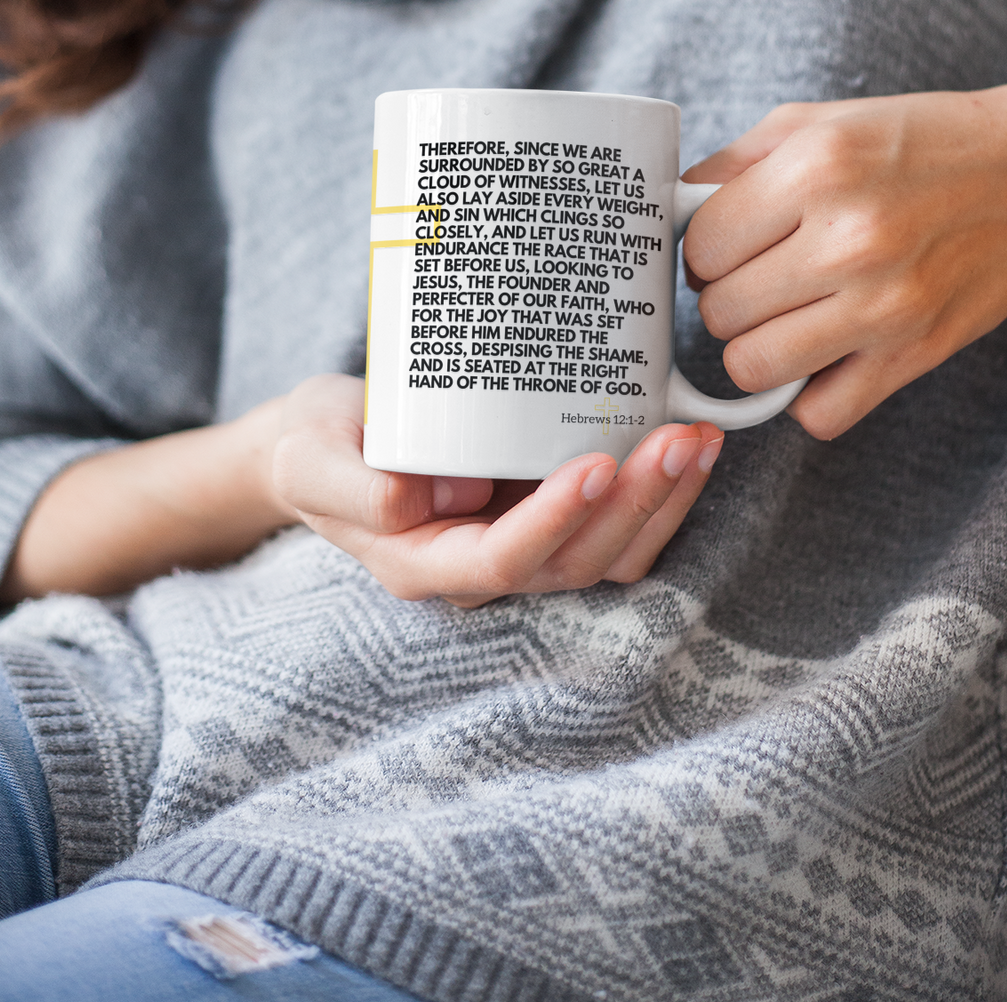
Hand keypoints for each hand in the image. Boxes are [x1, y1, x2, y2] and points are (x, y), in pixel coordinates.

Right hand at [271, 374, 720, 606]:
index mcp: (423, 564)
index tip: (595, 463)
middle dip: (635, 505)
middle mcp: (483, 568)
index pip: (504, 561)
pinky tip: (689, 441)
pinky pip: (618, 525)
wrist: (328, 438)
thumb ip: (351, 484)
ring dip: (663, 503)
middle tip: (676, 439)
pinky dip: (660, 492)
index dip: (556, 522)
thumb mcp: (309, 458)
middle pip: (576, 562)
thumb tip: (419, 499)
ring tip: (697, 438)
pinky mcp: (548, 513)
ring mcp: (522, 543)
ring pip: (611, 553)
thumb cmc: (317, 443)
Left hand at [681, 80, 1006, 439]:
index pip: (700, 247)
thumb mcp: (815, 122)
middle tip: (757, 278)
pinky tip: (822, 355)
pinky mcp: (914, 356)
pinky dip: (807, 395)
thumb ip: (731, 165)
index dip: (702, 251)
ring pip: (753, 368)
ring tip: (781, 316)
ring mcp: (884, 306)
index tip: (728, 245)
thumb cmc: (915, 141)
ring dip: (754, 349)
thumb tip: (662, 214)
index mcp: (815, 169)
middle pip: (719, 311)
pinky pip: (818, 415)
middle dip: (725, 297)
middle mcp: (848, 239)